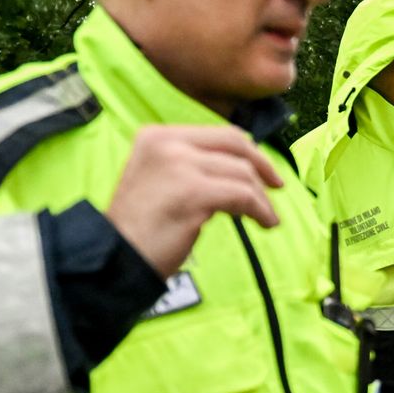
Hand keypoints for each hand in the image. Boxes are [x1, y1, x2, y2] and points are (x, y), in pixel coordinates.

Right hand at [106, 124, 283, 277]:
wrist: (116, 257)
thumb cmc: (141, 229)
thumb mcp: (160, 181)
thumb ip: (191, 167)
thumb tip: (238, 168)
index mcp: (157, 136)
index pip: (217, 134)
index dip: (247, 151)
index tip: (263, 169)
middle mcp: (167, 143)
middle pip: (234, 145)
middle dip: (262, 166)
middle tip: (277, 186)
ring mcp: (179, 165)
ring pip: (241, 173)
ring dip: (261, 197)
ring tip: (267, 217)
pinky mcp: (193, 192)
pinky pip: (242, 195)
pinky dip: (260, 209)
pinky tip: (264, 223)